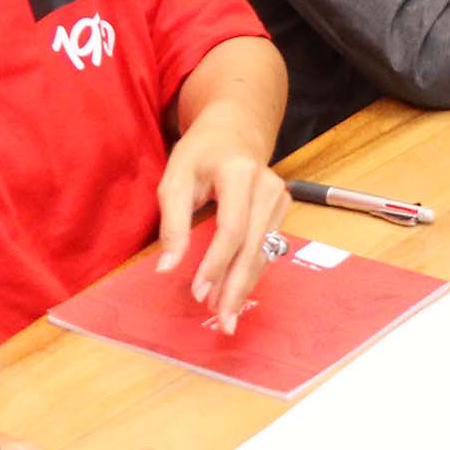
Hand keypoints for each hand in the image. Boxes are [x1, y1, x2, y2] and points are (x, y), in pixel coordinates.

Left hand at [152, 106, 290, 332]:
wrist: (235, 130)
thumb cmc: (200, 152)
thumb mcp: (175, 178)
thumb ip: (173, 224)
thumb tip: (167, 268)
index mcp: (240, 173)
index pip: (232, 228)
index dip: (216, 263)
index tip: (198, 292)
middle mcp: (268, 187)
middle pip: (253, 246)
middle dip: (235, 286)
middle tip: (221, 320)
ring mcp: (281, 199)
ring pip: (263, 252)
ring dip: (243, 285)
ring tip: (226, 315)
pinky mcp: (282, 210)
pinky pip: (266, 247)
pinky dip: (249, 272)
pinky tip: (236, 293)